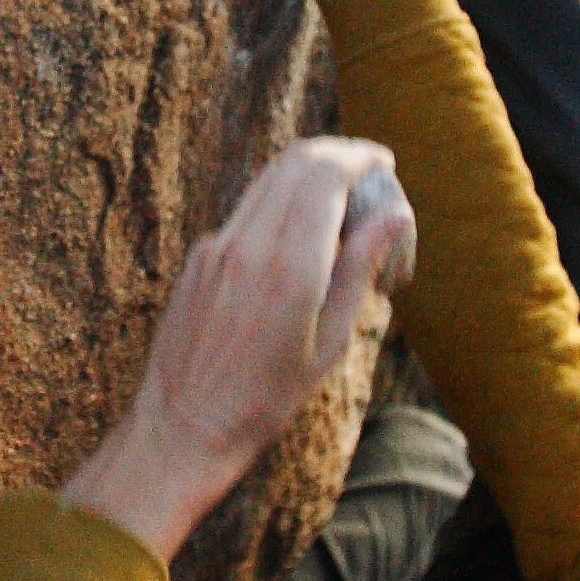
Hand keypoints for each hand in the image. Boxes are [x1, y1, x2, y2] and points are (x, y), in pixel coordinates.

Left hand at [61, 138, 418, 559]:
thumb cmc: (266, 400)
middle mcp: (248, 246)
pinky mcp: (198, 258)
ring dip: (306, 174)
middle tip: (365, 169)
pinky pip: (246, 211)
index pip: (325, 174)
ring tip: (337, 199)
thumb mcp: (329, 344)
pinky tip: (298, 238)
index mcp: (290, 267)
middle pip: (295, 162)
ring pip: (267, 180)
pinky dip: (279, 204)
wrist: (184, 426)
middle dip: (336, 154)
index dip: (359, 157)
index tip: (383, 161)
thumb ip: (360, 270)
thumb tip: (395, 216)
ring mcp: (216, 247)